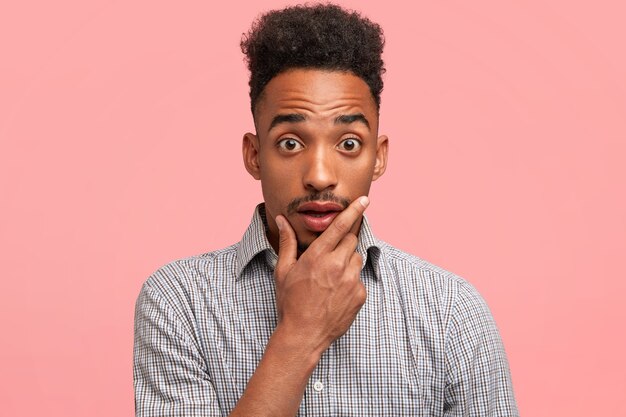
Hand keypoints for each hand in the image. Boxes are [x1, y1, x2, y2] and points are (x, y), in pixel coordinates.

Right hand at [273, 196, 369, 355]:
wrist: (303, 335)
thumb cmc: (290, 302)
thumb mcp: (283, 271)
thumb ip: (287, 242)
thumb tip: (281, 220)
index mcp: (317, 256)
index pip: (340, 226)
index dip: (354, 210)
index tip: (364, 200)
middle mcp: (337, 266)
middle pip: (351, 240)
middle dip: (343, 243)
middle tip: (329, 258)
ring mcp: (351, 281)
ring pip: (356, 259)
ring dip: (347, 262)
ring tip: (330, 279)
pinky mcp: (360, 295)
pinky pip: (359, 279)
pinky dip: (350, 282)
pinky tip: (336, 294)